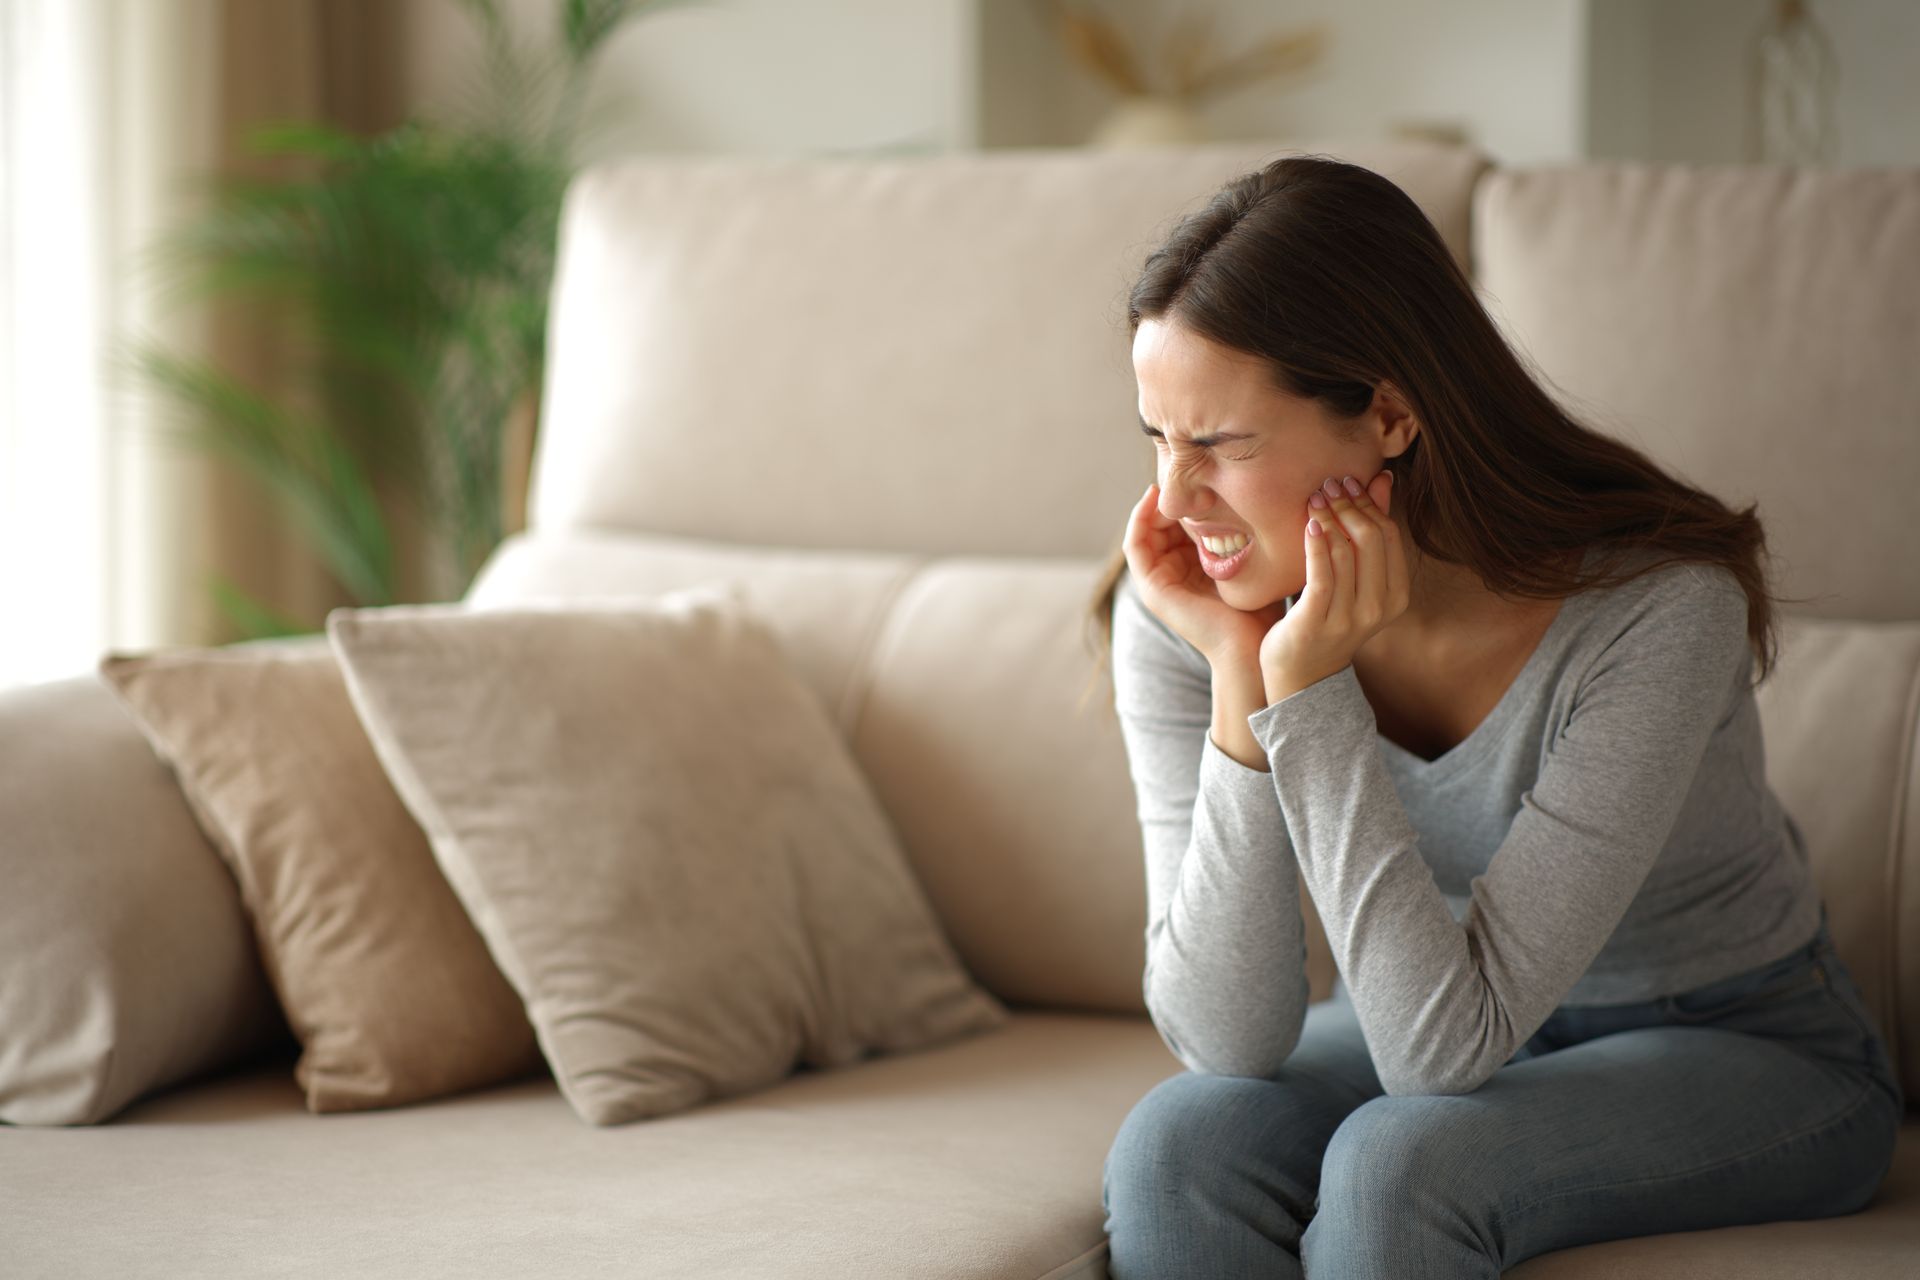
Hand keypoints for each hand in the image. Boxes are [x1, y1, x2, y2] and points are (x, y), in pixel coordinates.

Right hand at [1122, 482, 1286, 665]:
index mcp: (1192, 569)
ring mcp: (1157, 583)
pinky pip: (1135, 546)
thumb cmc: (1262, 608)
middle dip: (1169, 495)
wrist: (1253, 647)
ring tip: (1167, 479)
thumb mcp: (1253, 560)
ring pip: (1145, 530)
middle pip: (1160, 524)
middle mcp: (1171, 574)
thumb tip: (1261, 493)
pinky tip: (1156, 498)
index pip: (1179, 524)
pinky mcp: (1151, 588)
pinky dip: (1140, 519)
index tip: (1200, 471)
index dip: (1185, 497)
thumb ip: (1245, 533)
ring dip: (1152, 503)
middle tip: (1180, 468)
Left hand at [1258, 470, 1407, 701]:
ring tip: (1314, 498)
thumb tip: (1383, 478)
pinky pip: (1321, 575)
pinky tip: (1309, 525)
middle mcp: (1378, 608)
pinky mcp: (1317, 622)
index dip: (1369, 503)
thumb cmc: (1327, 617)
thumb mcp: (1355, 577)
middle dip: (1349, 505)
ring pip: (1345, 553)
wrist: (1302, 674)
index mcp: (1396, 595)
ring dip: (1328, 518)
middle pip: (1370, 539)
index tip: (1348, 481)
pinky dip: (1317, 545)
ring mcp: (1349, 618)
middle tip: (1328, 484)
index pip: (1388, 535)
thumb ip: (1369, 532)